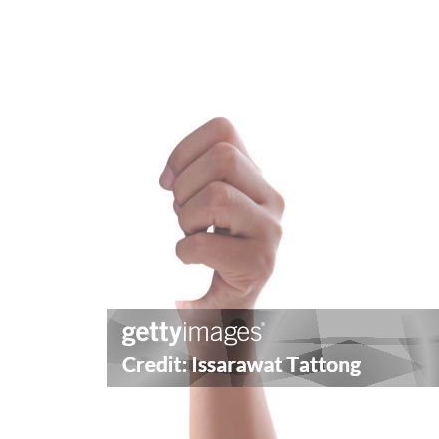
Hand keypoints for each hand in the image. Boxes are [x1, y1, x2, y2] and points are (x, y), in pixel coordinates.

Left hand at [159, 117, 282, 309]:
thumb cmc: (212, 253)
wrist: (228, 309)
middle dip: (186, 185)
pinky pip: (204, 244)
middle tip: (183, 214)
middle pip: (223, 157)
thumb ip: (197, 178)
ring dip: (187, 218)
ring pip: (217, 196)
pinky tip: (192, 260)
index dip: (185, 150)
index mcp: (255, 177)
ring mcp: (270, 230)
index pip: (223, 130)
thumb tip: (167, 178)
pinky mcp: (259, 263)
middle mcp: (271, 198)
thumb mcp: (207, 206)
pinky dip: (185, 252)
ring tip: (192, 235)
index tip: (168, 182)